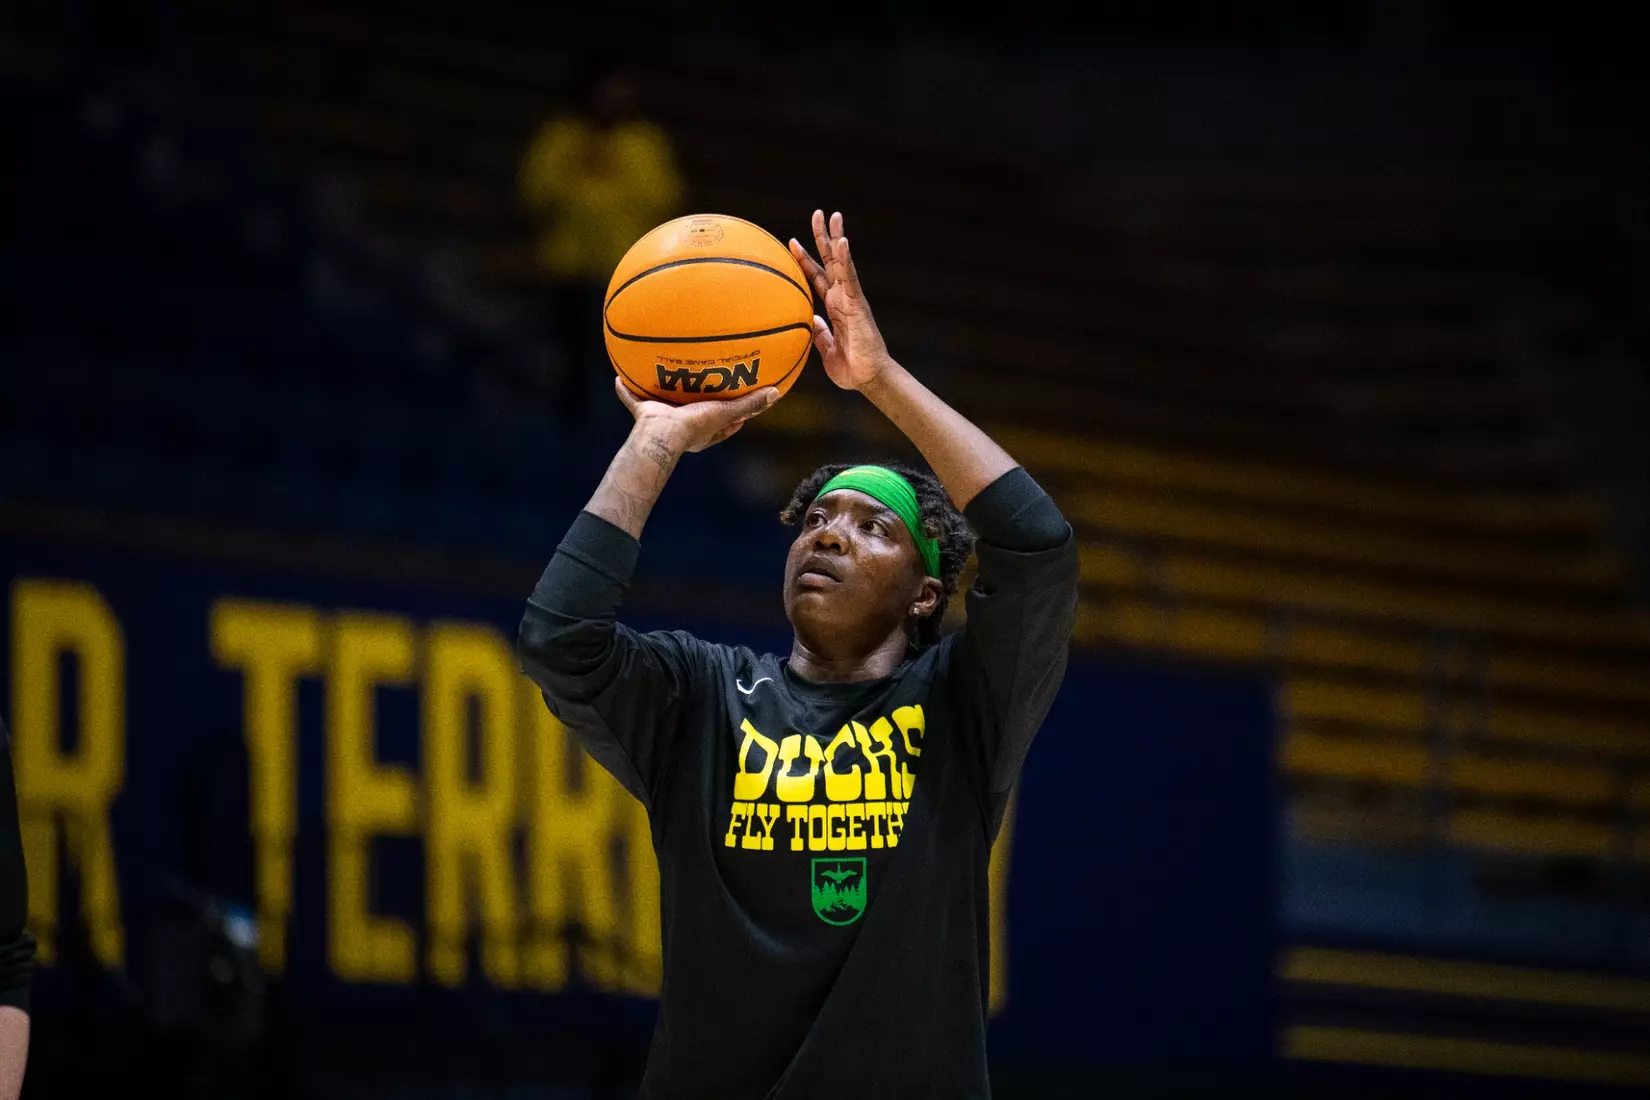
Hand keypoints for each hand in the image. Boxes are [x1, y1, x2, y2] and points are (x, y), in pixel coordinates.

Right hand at [614, 378, 777, 454]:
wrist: (661, 435)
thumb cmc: (694, 427)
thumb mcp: (726, 413)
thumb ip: (749, 404)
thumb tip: (776, 393)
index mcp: (704, 429)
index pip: (725, 422)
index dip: (734, 412)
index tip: (741, 397)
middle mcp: (684, 425)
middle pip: (694, 411)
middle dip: (697, 398)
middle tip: (705, 381)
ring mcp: (662, 419)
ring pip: (663, 404)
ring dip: (661, 392)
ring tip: (661, 372)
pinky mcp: (644, 413)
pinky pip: (632, 398)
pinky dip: (625, 389)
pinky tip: (618, 376)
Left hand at [789, 210, 893, 390]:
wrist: (868, 379)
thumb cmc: (851, 369)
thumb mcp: (826, 349)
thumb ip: (818, 334)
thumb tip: (808, 321)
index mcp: (834, 306)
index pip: (817, 277)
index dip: (805, 259)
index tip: (791, 243)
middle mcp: (843, 297)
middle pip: (831, 261)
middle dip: (823, 237)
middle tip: (818, 214)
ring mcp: (851, 298)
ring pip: (842, 262)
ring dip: (836, 238)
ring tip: (832, 216)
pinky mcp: (858, 304)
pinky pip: (850, 277)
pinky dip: (846, 259)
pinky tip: (842, 241)